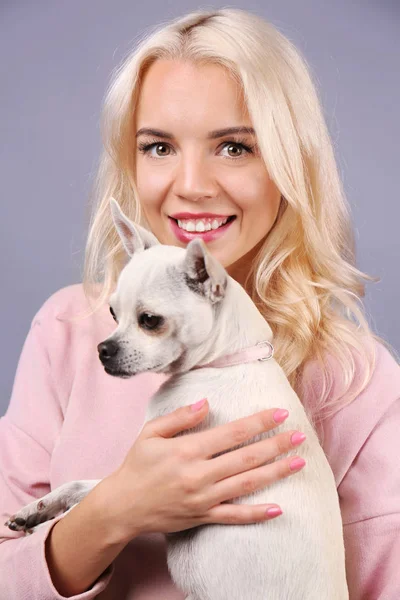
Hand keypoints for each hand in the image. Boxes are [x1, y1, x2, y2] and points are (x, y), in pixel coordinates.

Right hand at [97, 400, 305, 544]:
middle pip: (246, 458)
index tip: (280, 413)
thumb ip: (179, 417)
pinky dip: (257, 514)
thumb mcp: (151, 433)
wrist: (123, 506)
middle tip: (300, 435)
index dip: (259, 422)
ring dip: (275, 473)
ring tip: (298, 462)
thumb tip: (206, 403)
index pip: (232, 433)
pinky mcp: (203, 517)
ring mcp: (203, 498)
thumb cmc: (137, 465)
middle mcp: (199, 475)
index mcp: (187, 450)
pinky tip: (278, 508)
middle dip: (276, 445)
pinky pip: (235, 517)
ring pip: (247, 485)